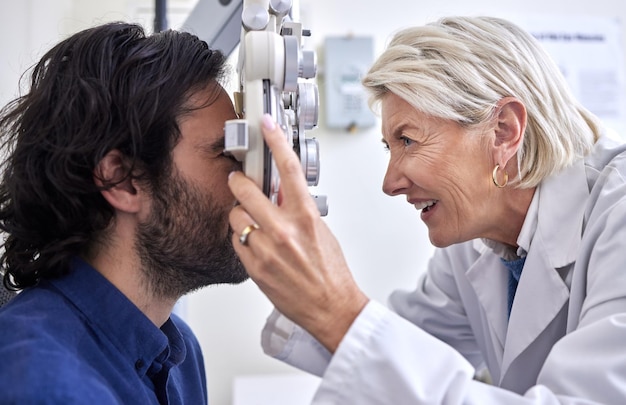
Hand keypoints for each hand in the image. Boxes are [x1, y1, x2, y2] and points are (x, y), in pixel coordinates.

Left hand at [228, 114, 368, 352]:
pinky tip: (254, 244)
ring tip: (253, 223)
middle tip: (238, 179)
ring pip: (235, 217)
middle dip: (238, 181)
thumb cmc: (331, 272)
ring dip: (240, 215)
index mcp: (306, 217)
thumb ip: (299, 208)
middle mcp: (284, 231)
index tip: (267, 125)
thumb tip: (281, 191)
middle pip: (246, 190)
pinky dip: (241, 238)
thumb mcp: (321, 230)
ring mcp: (266, 249)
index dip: (276, 141)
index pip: (289, 169)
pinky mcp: (254, 267)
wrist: (332, 307)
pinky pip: (236, 241)